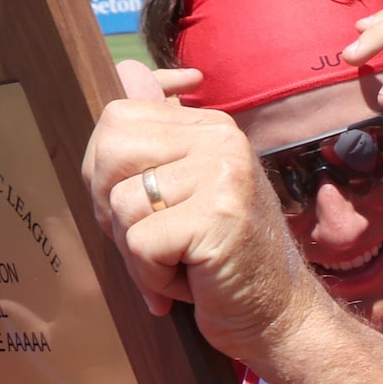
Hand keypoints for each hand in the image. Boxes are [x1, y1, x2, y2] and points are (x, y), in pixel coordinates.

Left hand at [82, 95, 323, 361]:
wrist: (278, 316)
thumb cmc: (222, 261)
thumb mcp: (185, 192)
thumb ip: (154, 136)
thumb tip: (125, 67)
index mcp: (210, 126)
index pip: (118, 117)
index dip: (103, 172)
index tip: (140, 208)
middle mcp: (221, 140)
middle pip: (110, 150)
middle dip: (111, 210)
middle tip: (149, 243)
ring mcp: (223, 174)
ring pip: (121, 203)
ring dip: (136, 253)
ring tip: (177, 265)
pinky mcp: (218, 216)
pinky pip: (141, 242)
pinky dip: (151, 278)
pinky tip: (185, 285)